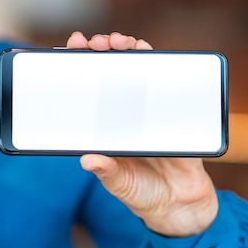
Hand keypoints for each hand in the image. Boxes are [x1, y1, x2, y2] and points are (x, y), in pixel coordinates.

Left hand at [67, 31, 218, 236]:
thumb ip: (107, 172)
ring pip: (134, 69)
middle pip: (109, 71)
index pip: (86, 89)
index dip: (76, 67)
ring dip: (126, 50)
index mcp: (103, 125)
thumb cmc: (141, 192)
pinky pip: (163, 80)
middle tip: (94, 43)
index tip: (68, 50)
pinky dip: (155, 62)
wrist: (180, 204)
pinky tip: (146, 51)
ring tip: (119, 42)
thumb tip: (88, 161)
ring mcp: (146, 107)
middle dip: (100, 51)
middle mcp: (122, 111)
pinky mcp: (171, 109)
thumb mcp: (119, 183)